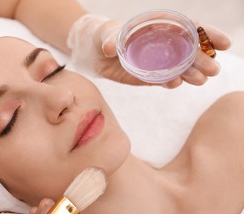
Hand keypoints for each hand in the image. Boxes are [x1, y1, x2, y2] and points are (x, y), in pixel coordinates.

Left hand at [67, 14, 230, 87]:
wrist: (94, 54)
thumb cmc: (103, 36)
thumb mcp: (105, 34)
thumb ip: (110, 39)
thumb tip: (110, 48)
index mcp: (159, 26)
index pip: (188, 28)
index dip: (207, 34)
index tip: (223, 43)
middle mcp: (163, 44)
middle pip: (189, 50)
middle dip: (203, 59)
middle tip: (213, 70)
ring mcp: (158, 61)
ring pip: (180, 67)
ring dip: (192, 73)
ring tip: (200, 80)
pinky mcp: (149, 76)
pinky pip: (164, 79)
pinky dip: (171, 82)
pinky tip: (176, 84)